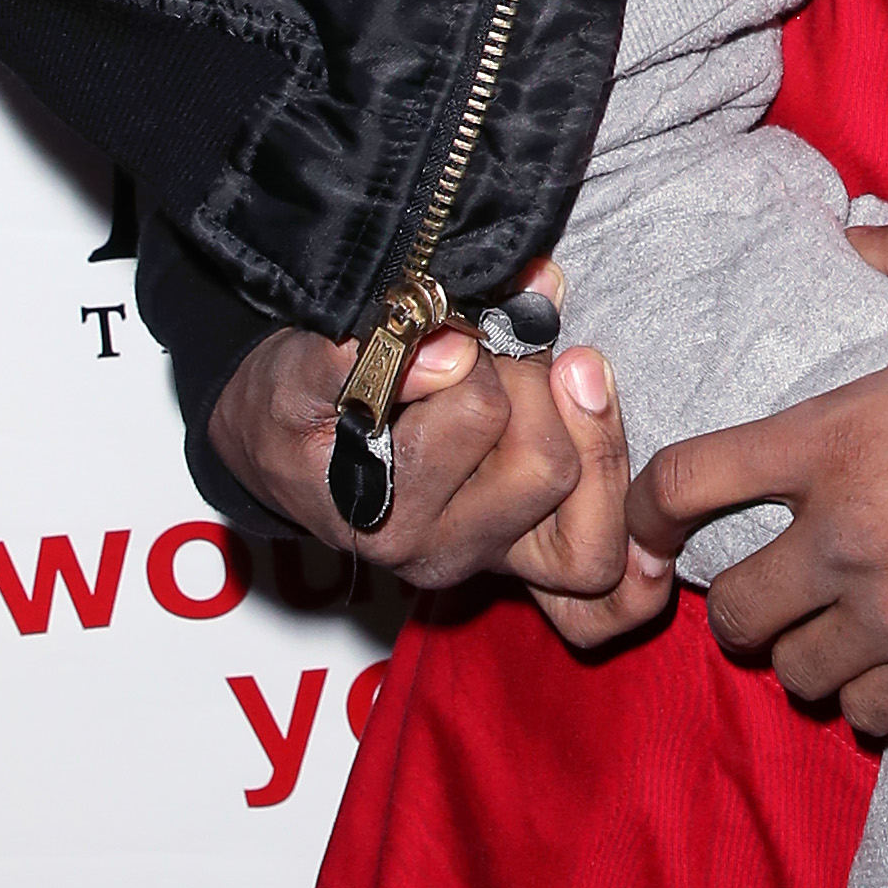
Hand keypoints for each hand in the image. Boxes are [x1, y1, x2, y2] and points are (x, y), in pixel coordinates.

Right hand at [209, 265, 632, 602]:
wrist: (280, 453)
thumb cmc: (290, 405)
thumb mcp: (295, 368)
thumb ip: (354, 357)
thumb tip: (449, 351)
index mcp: (384, 513)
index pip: (479, 412)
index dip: (472, 352)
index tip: (439, 329)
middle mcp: (443, 551)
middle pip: (547, 464)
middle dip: (533, 384)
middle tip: (498, 344)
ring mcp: (491, 557)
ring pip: (589, 499)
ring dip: (581, 419)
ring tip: (546, 368)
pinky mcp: (527, 552)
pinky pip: (601, 539)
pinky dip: (606, 464)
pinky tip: (586, 400)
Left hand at [629, 217, 887, 738]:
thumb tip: (856, 224)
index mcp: (838, 440)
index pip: (686, 484)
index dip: (649, 508)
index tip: (653, 526)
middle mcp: (848, 538)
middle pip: (730, 609)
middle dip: (743, 600)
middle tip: (775, 586)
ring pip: (795, 670)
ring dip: (806, 653)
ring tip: (835, 631)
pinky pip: (865, 715)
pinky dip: (869, 698)